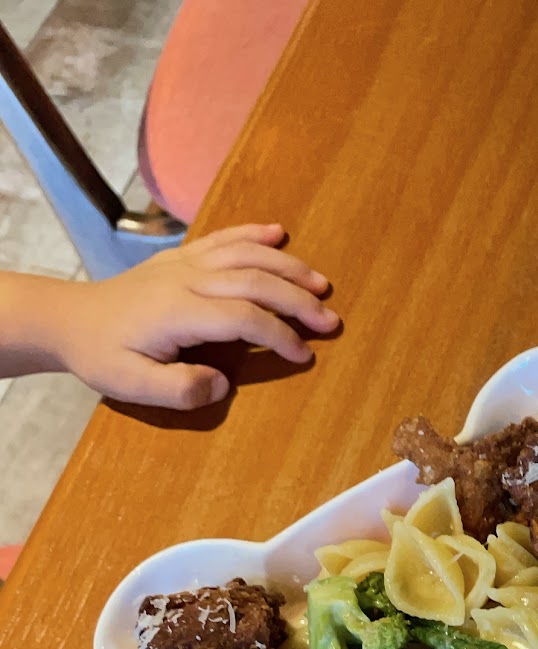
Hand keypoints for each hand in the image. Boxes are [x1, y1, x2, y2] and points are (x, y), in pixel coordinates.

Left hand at [51, 223, 336, 409]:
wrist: (69, 319)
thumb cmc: (103, 355)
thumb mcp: (132, 385)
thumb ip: (179, 389)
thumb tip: (223, 385)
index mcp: (178, 311)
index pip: (243, 317)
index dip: (280, 334)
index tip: (303, 355)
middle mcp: (186, 279)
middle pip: (254, 281)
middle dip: (298, 301)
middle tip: (329, 321)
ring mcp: (184, 262)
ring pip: (245, 254)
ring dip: (287, 266)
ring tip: (319, 283)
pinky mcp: (182, 255)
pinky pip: (223, 237)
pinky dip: (253, 232)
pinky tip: (279, 232)